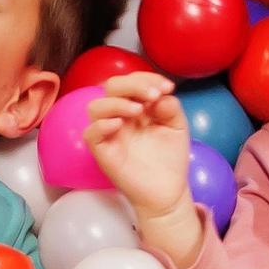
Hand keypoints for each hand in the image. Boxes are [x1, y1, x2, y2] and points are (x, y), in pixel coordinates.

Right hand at [82, 70, 203, 259]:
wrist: (168, 191)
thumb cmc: (170, 158)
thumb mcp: (177, 128)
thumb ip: (171, 109)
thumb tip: (161, 96)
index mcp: (136, 106)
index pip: (131, 81)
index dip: (147, 78)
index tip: (167, 87)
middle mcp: (119, 116)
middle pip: (111, 87)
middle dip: (133, 85)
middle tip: (153, 95)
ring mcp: (109, 133)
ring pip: (96, 107)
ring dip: (117, 103)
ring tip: (139, 111)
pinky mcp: (102, 152)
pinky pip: (91, 134)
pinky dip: (102, 125)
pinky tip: (120, 125)